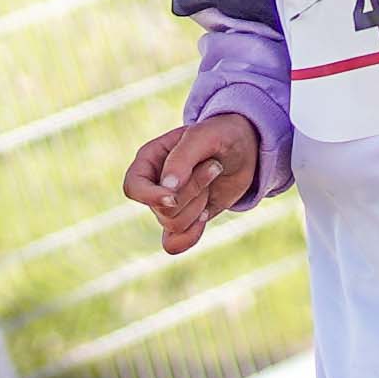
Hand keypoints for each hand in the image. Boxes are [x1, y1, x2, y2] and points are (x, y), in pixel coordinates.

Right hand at [122, 112, 261, 255]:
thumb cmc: (221, 134)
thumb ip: (182, 159)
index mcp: (149, 159)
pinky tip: (206, 215)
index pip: (133, 187)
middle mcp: (154, 184)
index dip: (150, 197)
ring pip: (174, 224)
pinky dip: (190, 237)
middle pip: (163, 209)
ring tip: (213, 179)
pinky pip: (174, 243)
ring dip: (201, 205)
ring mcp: (168, 204)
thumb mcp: (204, 136)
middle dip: (194, 191)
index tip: (174, 196)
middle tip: (214, 166)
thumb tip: (167, 191)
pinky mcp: (185, 219)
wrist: (245, 149)